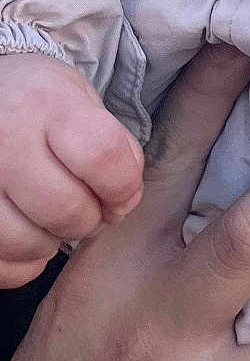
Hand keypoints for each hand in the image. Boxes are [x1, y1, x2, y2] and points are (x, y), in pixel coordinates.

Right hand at [0, 54, 145, 284]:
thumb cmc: (35, 100)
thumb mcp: (78, 97)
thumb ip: (112, 142)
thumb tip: (126, 197)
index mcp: (47, 104)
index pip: (101, 155)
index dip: (123, 187)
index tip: (122, 195)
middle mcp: (7, 141)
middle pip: (67, 210)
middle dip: (90, 220)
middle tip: (88, 209)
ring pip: (29, 243)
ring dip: (53, 241)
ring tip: (53, 218)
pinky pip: (1, 263)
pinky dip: (22, 262)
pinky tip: (29, 234)